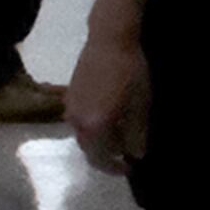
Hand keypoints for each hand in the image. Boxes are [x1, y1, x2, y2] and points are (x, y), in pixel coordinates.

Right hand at [66, 8, 149, 174]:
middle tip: (124, 157)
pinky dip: (93, 127)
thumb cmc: (130, 73)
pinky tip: (107, 121)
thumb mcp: (140, 105)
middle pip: (88, 149)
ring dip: (99, 142)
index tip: (129, 168)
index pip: (101, 158)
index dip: (115, 167)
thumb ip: (137, 133)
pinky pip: (79, 121)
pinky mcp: (69, 97)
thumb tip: (136, 154)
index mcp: (94, 127)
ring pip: (83, 135)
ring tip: (118, 139)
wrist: (109, 41)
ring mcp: (69, 108)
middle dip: (106, 157)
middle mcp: (76, 122)